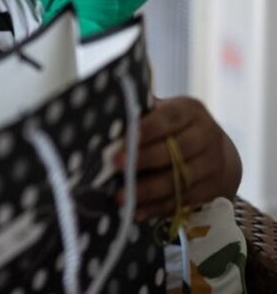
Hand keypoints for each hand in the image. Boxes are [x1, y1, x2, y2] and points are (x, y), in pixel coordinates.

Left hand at [115, 96, 241, 219]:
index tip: (121, 140)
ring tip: (121, 196)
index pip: (168, 119)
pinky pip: (181, 201)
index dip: (145, 130)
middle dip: (143, 159)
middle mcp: (206, 136)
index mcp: (190, 112)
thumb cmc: (174, 127)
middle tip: (116, 165)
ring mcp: (211, 165)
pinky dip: (157, 208)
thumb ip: (140, 116)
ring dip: (147, 190)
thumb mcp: (163, 113)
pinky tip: (136, 212)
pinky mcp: (211, 190)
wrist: (216, 151)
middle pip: (176, 150)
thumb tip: (107, 124)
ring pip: (178, 180)